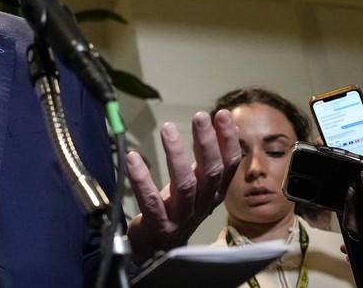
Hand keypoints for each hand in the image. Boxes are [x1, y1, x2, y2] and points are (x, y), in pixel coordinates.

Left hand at [125, 110, 240, 263]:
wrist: (158, 248)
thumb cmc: (177, 209)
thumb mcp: (197, 184)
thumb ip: (207, 160)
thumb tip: (220, 126)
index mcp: (213, 192)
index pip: (228, 165)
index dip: (228, 140)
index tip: (223, 115)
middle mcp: (202, 204)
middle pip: (210, 172)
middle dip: (207, 143)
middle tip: (201, 117)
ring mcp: (181, 216)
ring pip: (184, 185)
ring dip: (176, 155)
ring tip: (168, 129)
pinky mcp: (159, 224)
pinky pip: (150, 200)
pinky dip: (142, 179)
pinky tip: (133, 159)